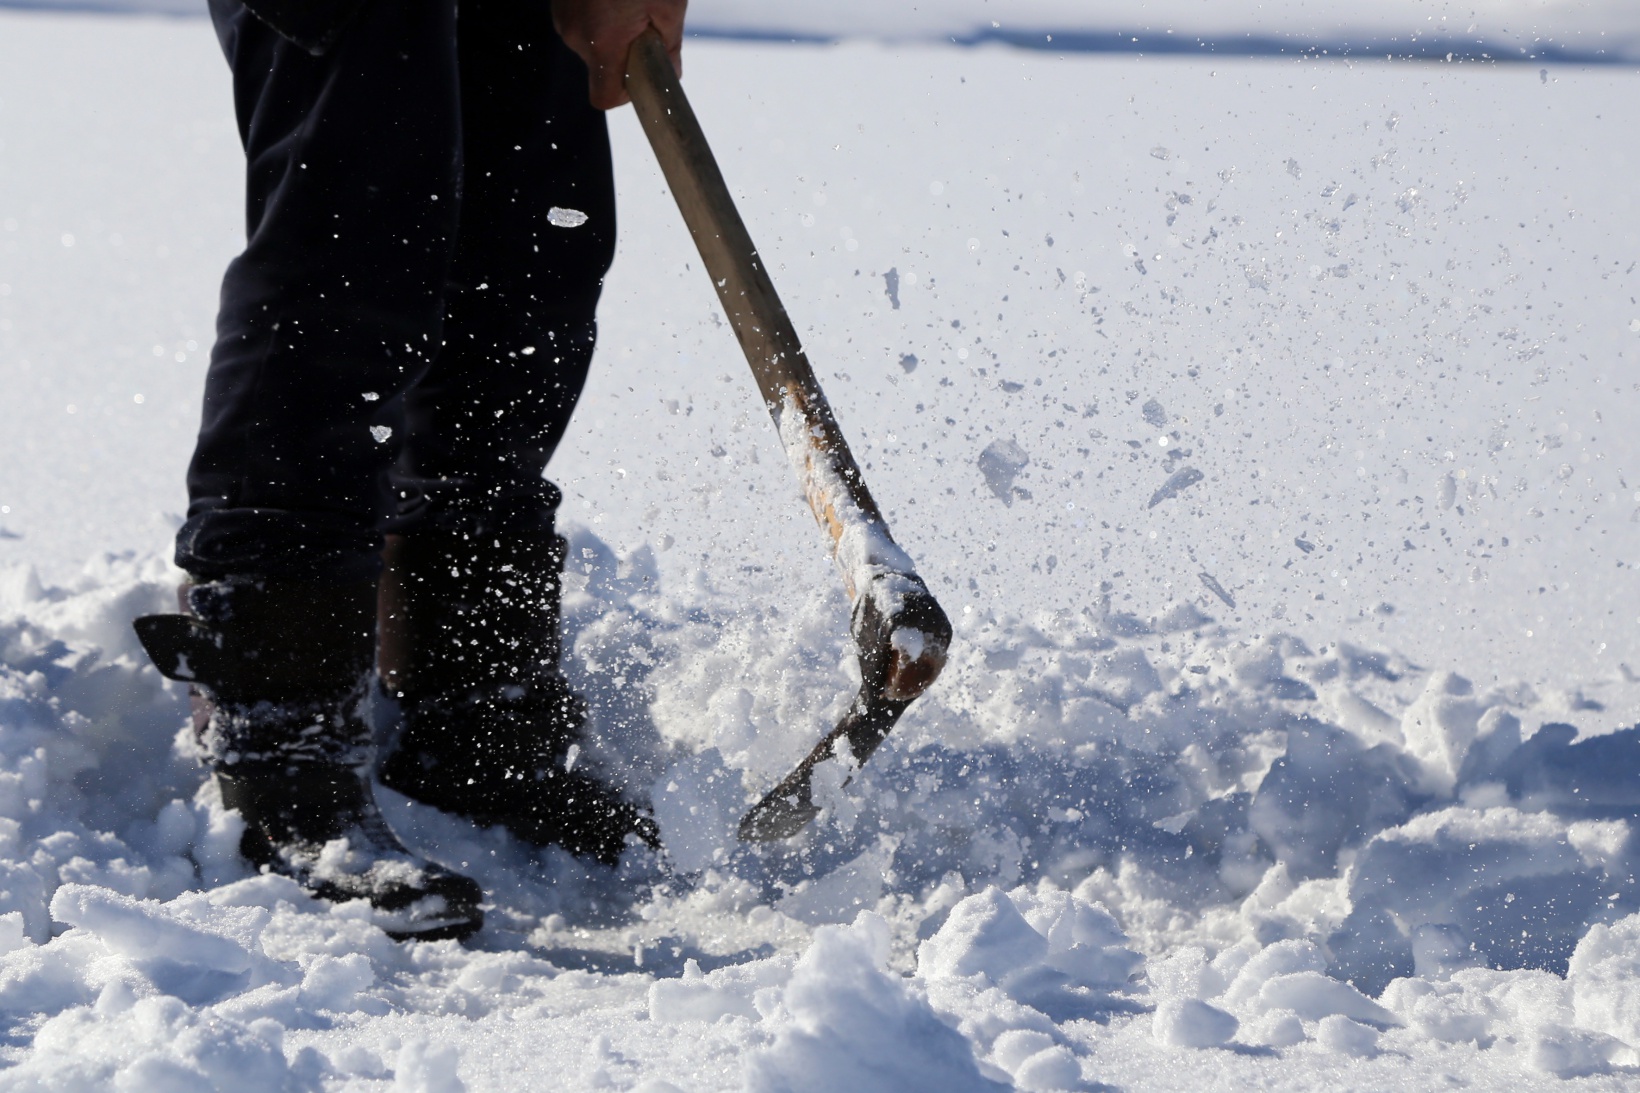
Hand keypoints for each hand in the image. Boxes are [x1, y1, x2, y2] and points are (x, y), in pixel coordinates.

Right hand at [552, 0, 685, 109]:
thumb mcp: (668, 5)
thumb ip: (670, 47)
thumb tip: (670, 73)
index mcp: (603, 41)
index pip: (605, 97)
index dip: (626, 95)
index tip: (641, 75)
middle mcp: (576, 34)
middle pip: (601, 67)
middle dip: (625, 53)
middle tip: (645, 22)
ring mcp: (563, 18)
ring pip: (593, 43)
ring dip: (613, 31)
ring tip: (628, 1)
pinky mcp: (559, 3)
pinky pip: (583, 22)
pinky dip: (600, 15)